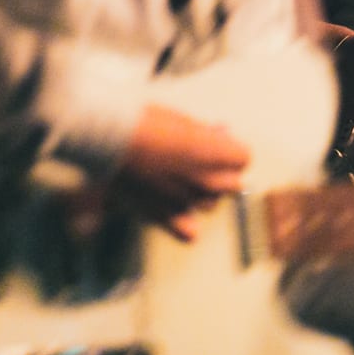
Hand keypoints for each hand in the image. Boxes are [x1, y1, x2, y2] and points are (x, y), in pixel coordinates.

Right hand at [115, 104, 250, 241]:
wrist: (109, 137)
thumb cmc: (147, 122)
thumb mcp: (186, 121)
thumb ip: (208, 135)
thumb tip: (222, 135)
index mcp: (218, 154)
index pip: (244, 159)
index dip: (230, 151)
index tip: (216, 146)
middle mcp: (207, 181)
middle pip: (233, 185)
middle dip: (221, 174)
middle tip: (200, 162)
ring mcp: (186, 200)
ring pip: (210, 205)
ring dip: (201, 194)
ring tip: (179, 179)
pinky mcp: (163, 215)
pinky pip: (189, 233)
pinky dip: (188, 225)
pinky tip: (178, 211)